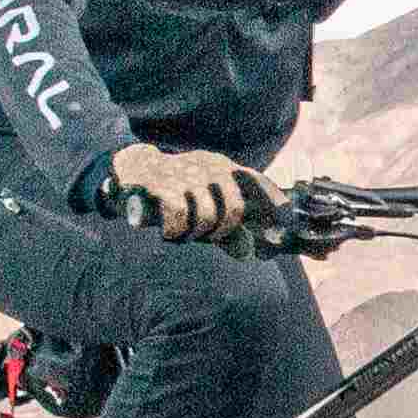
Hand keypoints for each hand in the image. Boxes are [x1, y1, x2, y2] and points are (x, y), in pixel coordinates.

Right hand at [107, 143, 263, 242]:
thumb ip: (224, 217)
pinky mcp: (163, 184)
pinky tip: (168, 232)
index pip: (256, 181)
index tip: (284, 222)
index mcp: (223, 167)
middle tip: (202, 236)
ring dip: (194, 234)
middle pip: (234, 209)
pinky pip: (180, 217)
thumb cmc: (174, 189)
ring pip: (207, 217)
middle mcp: (210, 166)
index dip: (274, 202)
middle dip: (221, 232)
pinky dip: (175, 232)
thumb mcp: (202, 194)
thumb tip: (248, 251)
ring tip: (181, 234)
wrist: (133, 167)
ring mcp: (188, 173)